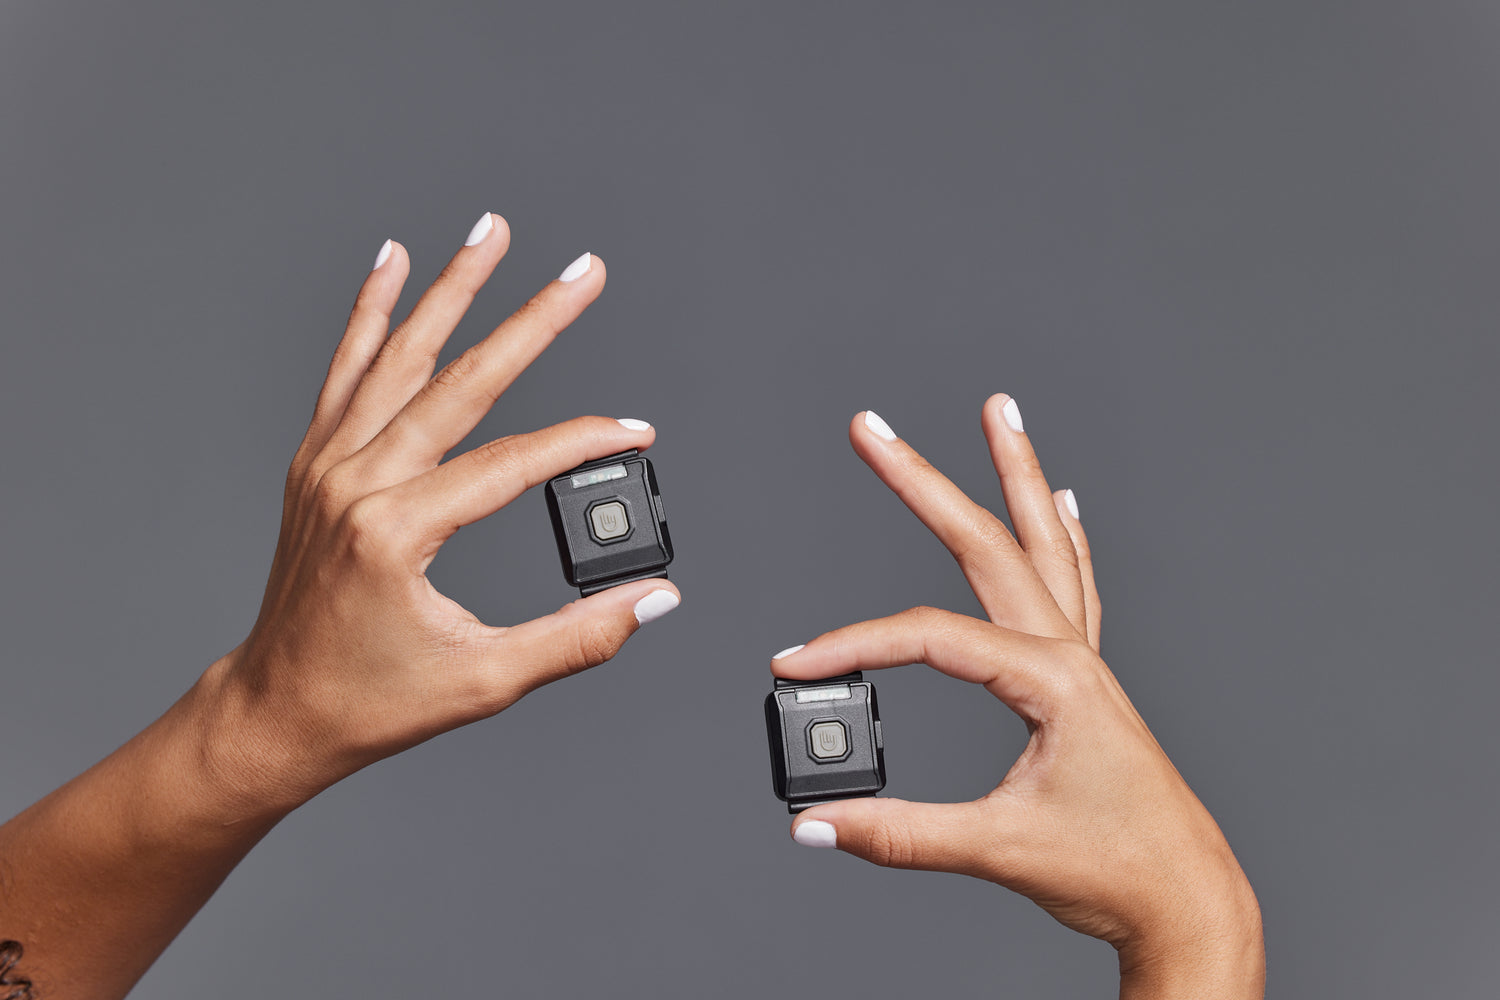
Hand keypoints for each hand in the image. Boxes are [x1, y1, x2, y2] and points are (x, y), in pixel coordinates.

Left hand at [205, 214, 681, 811]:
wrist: (277, 710)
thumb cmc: (370, 701)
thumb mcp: (486, 679)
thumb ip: (579, 636)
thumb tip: (654, 601)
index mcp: (397, 532)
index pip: (512, 463)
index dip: (585, 443)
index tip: (635, 431)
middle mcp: (356, 483)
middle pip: (461, 382)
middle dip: (531, 320)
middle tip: (583, 273)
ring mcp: (330, 466)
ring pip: (400, 356)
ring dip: (451, 289)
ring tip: (490, 233)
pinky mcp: (317, 465)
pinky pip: (346, 372)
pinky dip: (369, 312)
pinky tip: (392, 263)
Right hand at [771, 399, 1262, 995]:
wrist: (1189, 901)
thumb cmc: (1117, 870)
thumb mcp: (999, 849)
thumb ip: (901, 833)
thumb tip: (818, 823)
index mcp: (1049, 679)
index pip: (930, 639)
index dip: (854, 647)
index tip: (796, 663)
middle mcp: (1068, 655)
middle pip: (985, 543)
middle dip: (923, 479)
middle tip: (871, 428)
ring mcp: (1083, 663)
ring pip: (1043, 544)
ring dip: (1017, 474)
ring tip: (1000, 413)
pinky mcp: (1086, 683)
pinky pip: (1075, 587)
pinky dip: (1064, 537)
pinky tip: (1065, 504)